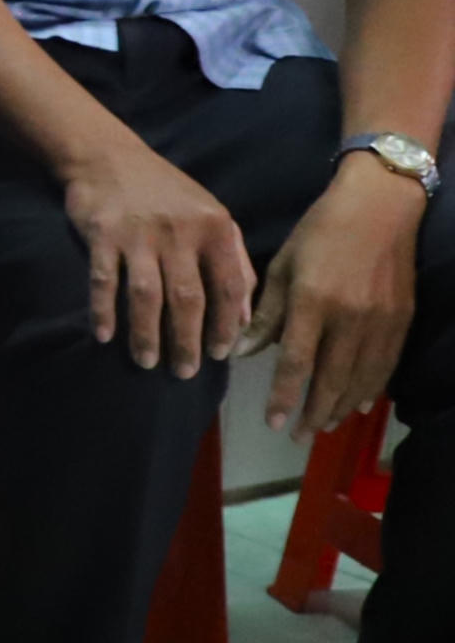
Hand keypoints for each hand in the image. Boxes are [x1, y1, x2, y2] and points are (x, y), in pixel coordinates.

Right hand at [60, 144, 252, 375]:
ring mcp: (138, 234)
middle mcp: (180, 232)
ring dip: (146, 334)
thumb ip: (233, 262)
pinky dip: (104, 311)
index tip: (218, 355)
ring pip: (146, 295)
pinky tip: (105, 336)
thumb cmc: (167, 193)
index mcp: (214, 228)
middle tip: (183, 373)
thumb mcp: (211, 217)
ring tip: (147, 362)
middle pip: (187, 298)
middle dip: (186, 341)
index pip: (228, 285)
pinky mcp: (102, 234)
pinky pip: (103, 281)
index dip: (226, 325)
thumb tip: (245, 316)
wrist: (109, 157)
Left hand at [241, 160, 423, 433]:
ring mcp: (380, 321)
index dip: (284, 397)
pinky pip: (385, 364)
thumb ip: (265, 313)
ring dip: (341, 407)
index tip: (272, 423)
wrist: (380, 206)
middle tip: (298, 436)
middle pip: (331, 379)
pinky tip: (358, 403)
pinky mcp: (401, 319)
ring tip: (323, 425)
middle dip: (313, 412)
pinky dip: (371, 388)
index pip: (295, 363)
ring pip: (361, 378)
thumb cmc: (320, 230)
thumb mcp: (282, 266)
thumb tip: (241, 352)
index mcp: (312, 302)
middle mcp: (349, 318)